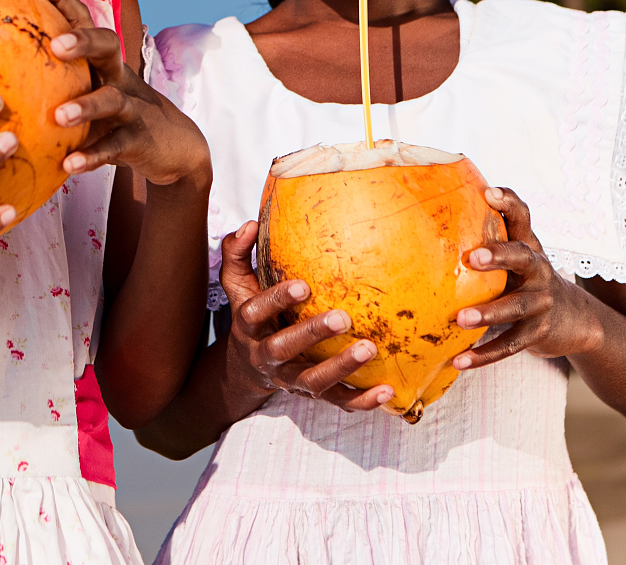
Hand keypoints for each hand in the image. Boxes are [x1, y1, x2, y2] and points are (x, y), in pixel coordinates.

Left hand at [28, 0, 211, 187]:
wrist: (174, 149)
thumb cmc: (116, 117)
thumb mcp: (92, 92)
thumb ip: (58, 83)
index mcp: (103, 62)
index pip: (83, 21)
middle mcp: (119, 77)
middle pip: (108, 46)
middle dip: (84, 40)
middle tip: (57, 45)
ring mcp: (132, 108)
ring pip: (112, 99)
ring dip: (86, 106)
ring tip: (59, 116)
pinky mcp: (138, 139)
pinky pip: (114, 147)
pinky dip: (93, 155)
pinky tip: (69, 165)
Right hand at [218, 222, 393, 411]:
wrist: (247, 368)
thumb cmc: (251, 314)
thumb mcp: (238, 284)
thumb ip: (237, 252)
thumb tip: (250, 224)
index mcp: (248, 326)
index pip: (256, 312)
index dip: (277, 300)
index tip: (303, 285)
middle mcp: (266, 355)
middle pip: (284, 348)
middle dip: (312, 334)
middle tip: (343, 317)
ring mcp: (289, 379)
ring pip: (313, 381)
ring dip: (341, 368)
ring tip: (369, 349)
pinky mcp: (311, 395)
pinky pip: (337, 402)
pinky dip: (362, 399)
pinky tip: (388, 390)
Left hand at [452, 186, 604, 370]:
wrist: (576, 320)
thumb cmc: (525, 278)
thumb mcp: (515, 255)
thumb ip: (487, 235)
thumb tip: (429, 217)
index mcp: (528, 246)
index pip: (523, 217)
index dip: (509, 203)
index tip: (490, 192)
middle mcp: (538, 270)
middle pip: (524, 257)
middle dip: (500, 255)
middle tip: (473, 257)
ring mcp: (542, 302)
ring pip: (516, 306)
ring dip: (488, 313)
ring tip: (460, 319)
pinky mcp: (539, 333)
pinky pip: (511, 345)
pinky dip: (484, 355)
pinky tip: (459, 362)